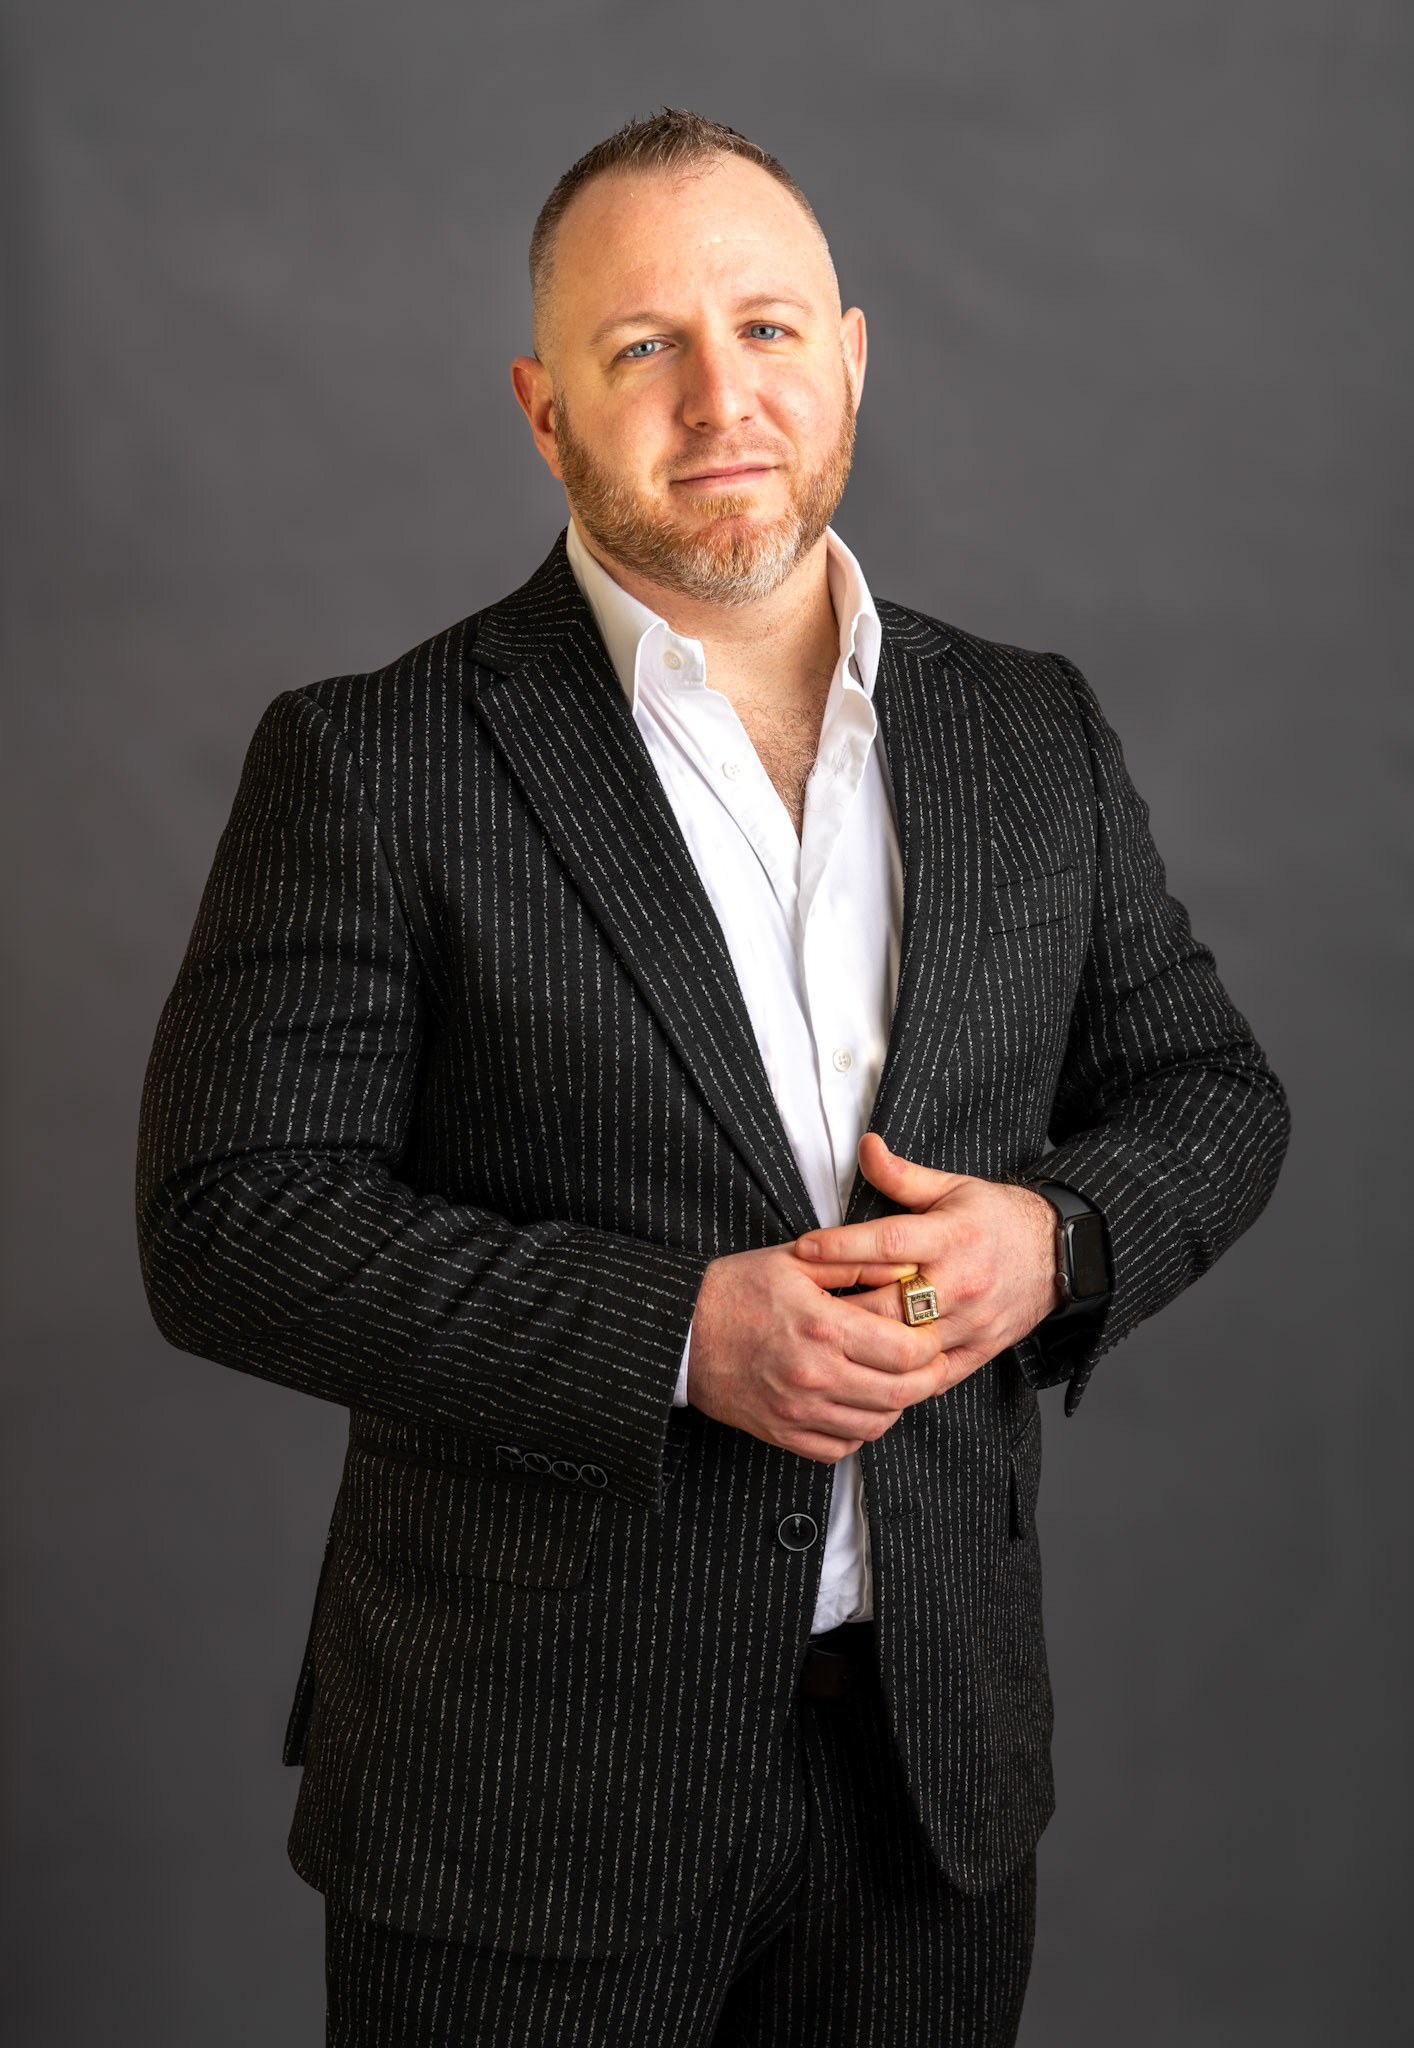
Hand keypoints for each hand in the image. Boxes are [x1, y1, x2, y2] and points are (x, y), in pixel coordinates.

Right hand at [687, 1241, 955, 1463]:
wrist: (680, 1331)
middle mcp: (815, 1375)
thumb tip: (906, 1271)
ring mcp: (799, 1411)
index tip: (930, 1334)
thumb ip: (855, 1264)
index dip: (931, 1344)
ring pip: (876, 1425)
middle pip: (902, 1393)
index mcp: (823, 1327)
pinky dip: (859, 1432)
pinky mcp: (783, 1433)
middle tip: (929, 1362)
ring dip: (896, 1406)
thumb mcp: (795, 1261)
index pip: (907, 1351)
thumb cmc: (734, 1290)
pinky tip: (858, 1406)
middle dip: (927, 1378)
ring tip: (895, 1381)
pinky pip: (840, 1448)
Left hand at [792, 1134, 1060, 1388]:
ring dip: (866, 1346)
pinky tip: (867, 1372)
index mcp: (951, 1235)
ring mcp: (973, 1320)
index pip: (889, 1242)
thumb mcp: (951, 1187)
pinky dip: (900, 1377)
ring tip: (827, 1341)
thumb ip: (902, 1174)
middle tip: (802, 1307)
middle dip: (844, 1308)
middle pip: (893, 1304)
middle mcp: (962, 1281)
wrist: (1057, 1251)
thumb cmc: (996, 1217)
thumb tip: (865, 1145)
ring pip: (910, 1346)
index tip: (804, 1248)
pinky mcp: (981, 1349)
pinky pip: (935, 1375)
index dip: (842, 1246)